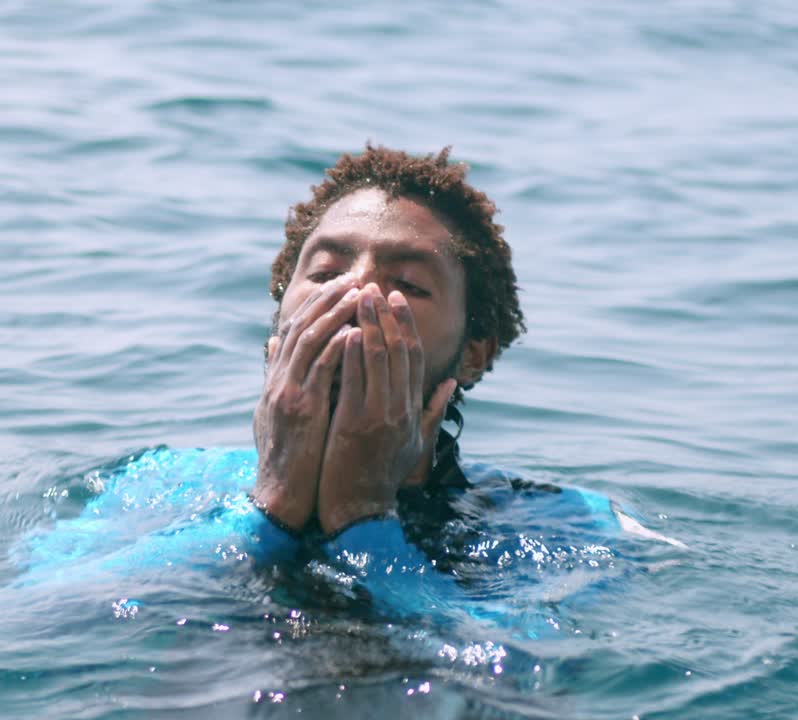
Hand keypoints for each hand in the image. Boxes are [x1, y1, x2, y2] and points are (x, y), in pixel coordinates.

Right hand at [252, 275, 360, 530]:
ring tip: (359, 294)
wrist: (280, 498)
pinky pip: (321, 369)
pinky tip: (355, 331)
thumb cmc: (284, 462)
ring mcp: (288, 394)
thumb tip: (272, 344)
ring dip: (336, 314)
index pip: (295, 331)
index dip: (318, 306)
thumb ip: (275, 378)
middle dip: (329, 300)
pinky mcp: (301, 409)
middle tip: (355, 278)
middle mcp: (279, 383)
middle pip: (303, 327)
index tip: (342, 286)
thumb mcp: (273, 415)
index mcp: (276, 383)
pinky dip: (337, 346)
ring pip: (311, 340)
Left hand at [316, 284, 456, 534]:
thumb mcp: (415, 443)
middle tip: (373, 286)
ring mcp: (378, 416)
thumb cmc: (382, 476)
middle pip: (397, 351)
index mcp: (411, 409)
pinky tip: (346, 331)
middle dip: (385, 315)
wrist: (360, 511)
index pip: (412, 357)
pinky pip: (354, 382)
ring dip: (367, 324)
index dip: (404, 325)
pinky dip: (351, 355)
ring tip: (356, 297)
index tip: (393, 299)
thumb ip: (432, 411)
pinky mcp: (354, 425)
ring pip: (377, 360)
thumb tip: (452, 384)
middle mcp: (399, 408)